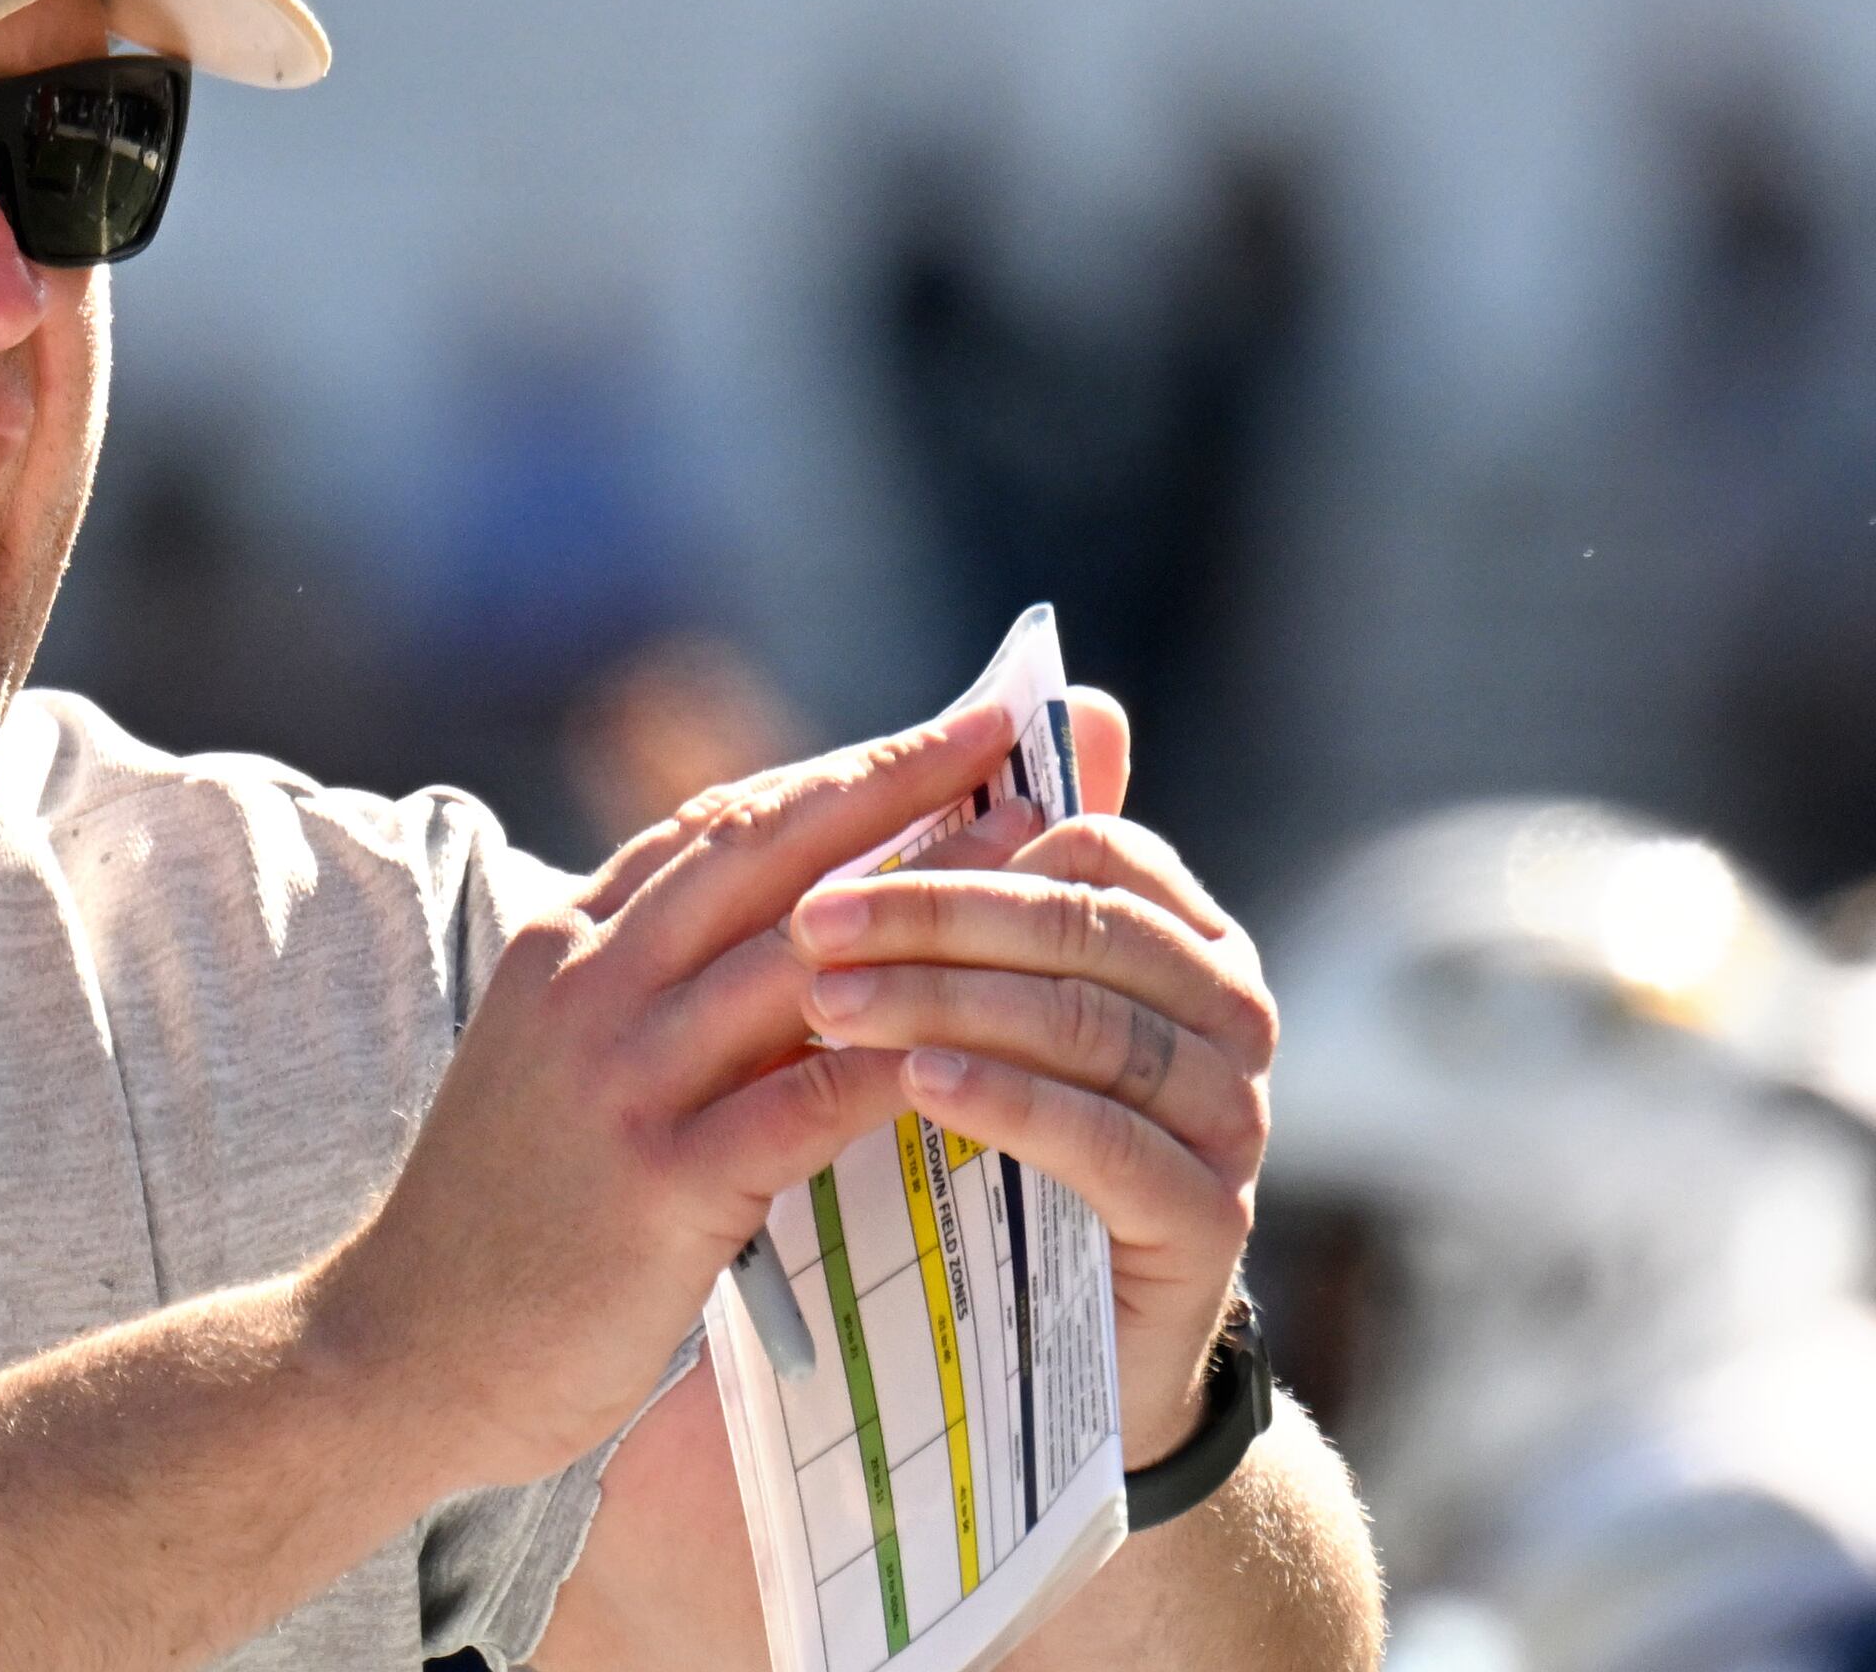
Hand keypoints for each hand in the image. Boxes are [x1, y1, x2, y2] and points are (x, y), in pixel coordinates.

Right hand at [305, 705, 1018, 1490]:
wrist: (400, 1347)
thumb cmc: (505, 1216)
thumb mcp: (559, 1063)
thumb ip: (655, 996)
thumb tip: (797, 948)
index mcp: (561, 943)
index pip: (715, 822)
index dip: (836, 769)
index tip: (941, 731)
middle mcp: (584, 984)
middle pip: (764, 849)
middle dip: (895, 782)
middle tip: (1006, 737)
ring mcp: (616, 1078)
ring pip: (798, 958)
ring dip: (930, 908)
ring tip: (1038, 877)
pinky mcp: (655, 1182)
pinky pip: (804, 1100)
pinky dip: (901, 1062)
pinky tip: (992, 1046)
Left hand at [777, 690, 1274, 1465]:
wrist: (1017, 1346)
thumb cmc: (974, 1143)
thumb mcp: (958, 1003)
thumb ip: (983, 870)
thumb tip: (1034, 696)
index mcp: (1178, 937)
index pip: (1091, 845)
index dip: (957, 844)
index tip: (829, 860)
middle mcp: (1228, 1015)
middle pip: (1091, 928)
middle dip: (941, 916)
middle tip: (809, 929)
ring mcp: (1233, 1122)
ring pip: (1100, 1027)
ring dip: (955, 1002)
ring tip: (832, 1006)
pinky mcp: (1211, 1226)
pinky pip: (1117, 1144)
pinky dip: (1014, 1104)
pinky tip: (918, 1086)